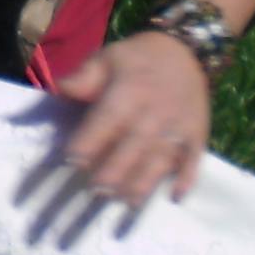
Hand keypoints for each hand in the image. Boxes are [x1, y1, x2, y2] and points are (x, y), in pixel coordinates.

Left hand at [56, 31, 210, 207]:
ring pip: (161, 158)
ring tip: (125, 202)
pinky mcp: (197, 135)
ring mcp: (180, 125)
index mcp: (130, 91)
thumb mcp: (106, 59)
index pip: (108, 118)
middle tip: (95, 190)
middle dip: (114, 170)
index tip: (70, 160)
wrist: (185, 51)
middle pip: (134, 145)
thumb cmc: (134, 60)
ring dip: (144, 182)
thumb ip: (83, 78)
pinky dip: (186, 178)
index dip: (90, 140)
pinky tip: (175, 197)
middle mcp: (156, 111)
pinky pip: (194, 159)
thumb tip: (58, 88)